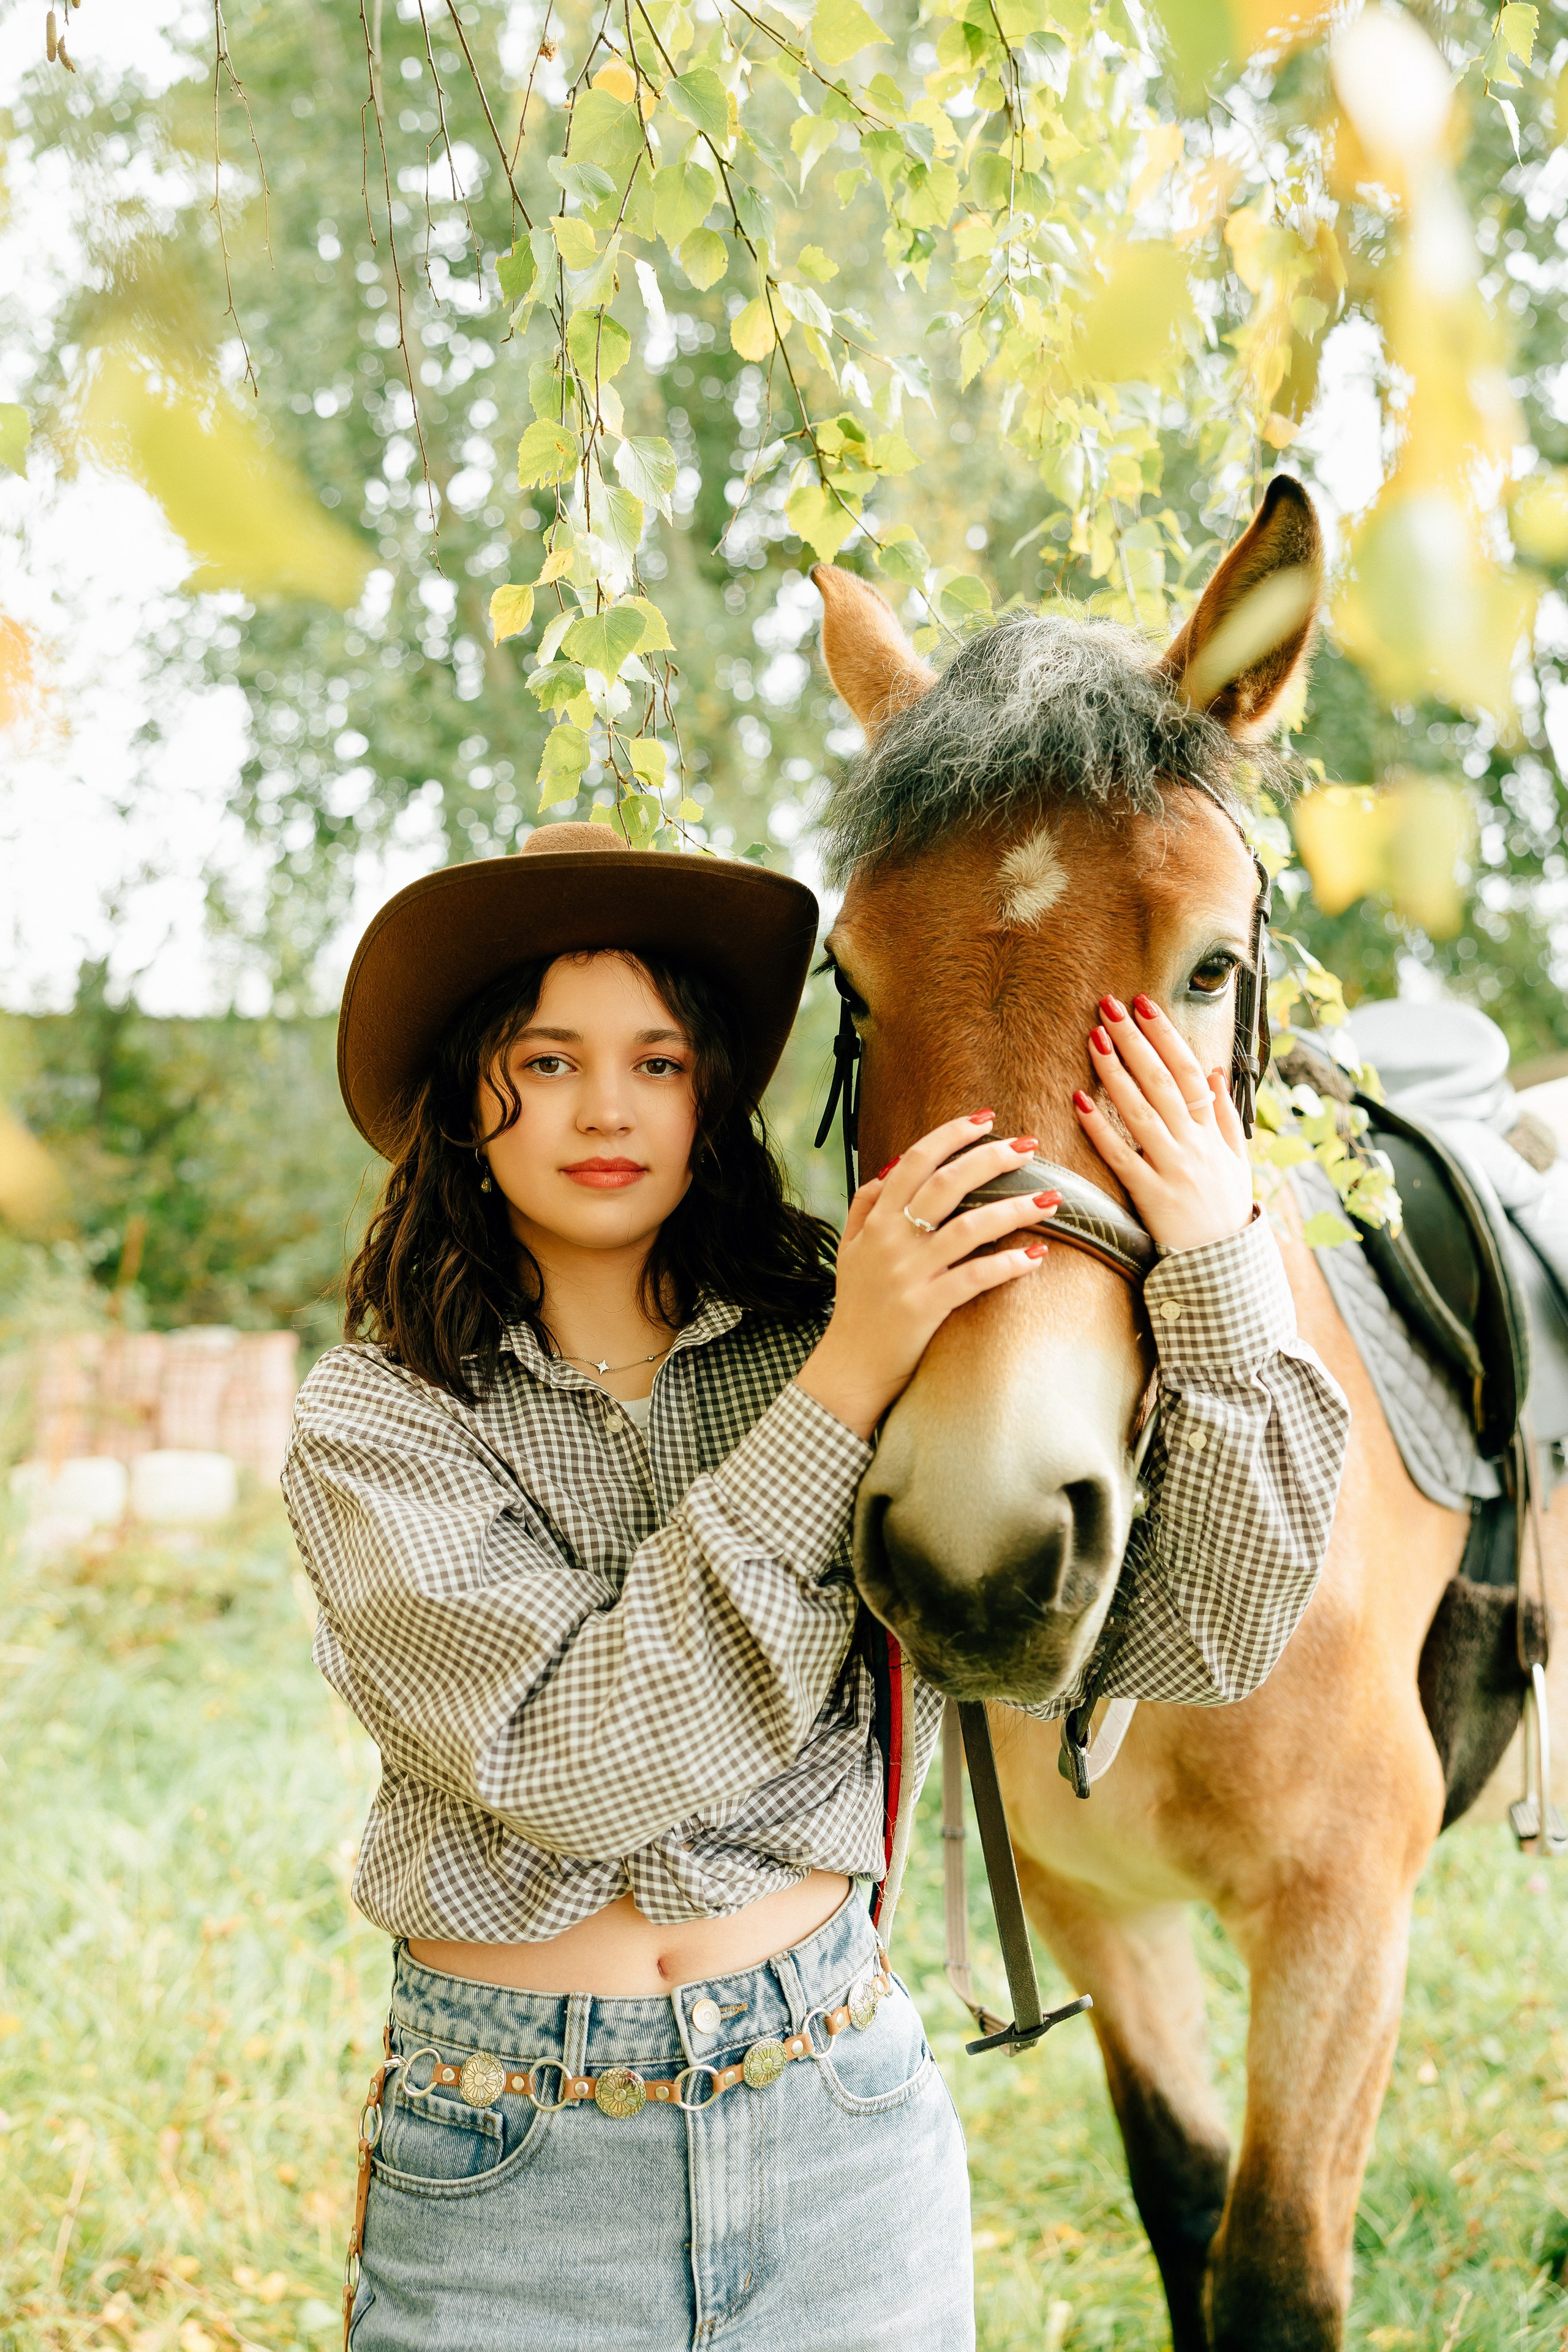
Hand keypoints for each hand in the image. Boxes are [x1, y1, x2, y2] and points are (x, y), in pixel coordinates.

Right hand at [796, 1114, 1058, 1438]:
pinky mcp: (927, 1307)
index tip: (985, 1119)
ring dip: (1014, 1209)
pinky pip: (974, 1278)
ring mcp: (910, 1273)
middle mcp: (892, 1240)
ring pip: (968, 1228)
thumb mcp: (850, 1247)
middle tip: (1028, 1145)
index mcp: (876, 1220)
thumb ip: (865, 1204)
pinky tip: (1036, 1256)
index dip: (950, 1135)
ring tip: (1051, 1199)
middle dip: (990, 1158)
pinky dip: (1006, 1265)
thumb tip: (892, 1167)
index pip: (914, 1161)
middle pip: (946, 1184)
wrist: (849, 1366)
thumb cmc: (856, 1305)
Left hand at [1074, 994, 1254, 1253]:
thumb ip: (1225, 1115)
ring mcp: (1172, 1168)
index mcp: (1212, 1131)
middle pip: (1162, 1082)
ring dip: (1116, 1073)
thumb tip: (1214, 1071)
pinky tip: (1079, 1100)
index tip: (1144, 1005)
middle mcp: (1193, 1144)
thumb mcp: (1237, 1159)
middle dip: (1135, 1041)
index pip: (1189, 1071)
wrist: (1223, 1264)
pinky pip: (1121, 1156)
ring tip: (1094, 1038)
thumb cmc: (1226, 1208)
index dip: (1165, 1036)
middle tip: (1109, 1006)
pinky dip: (1100, 1128)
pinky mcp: (1150, 1195)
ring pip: (1141, 1112)